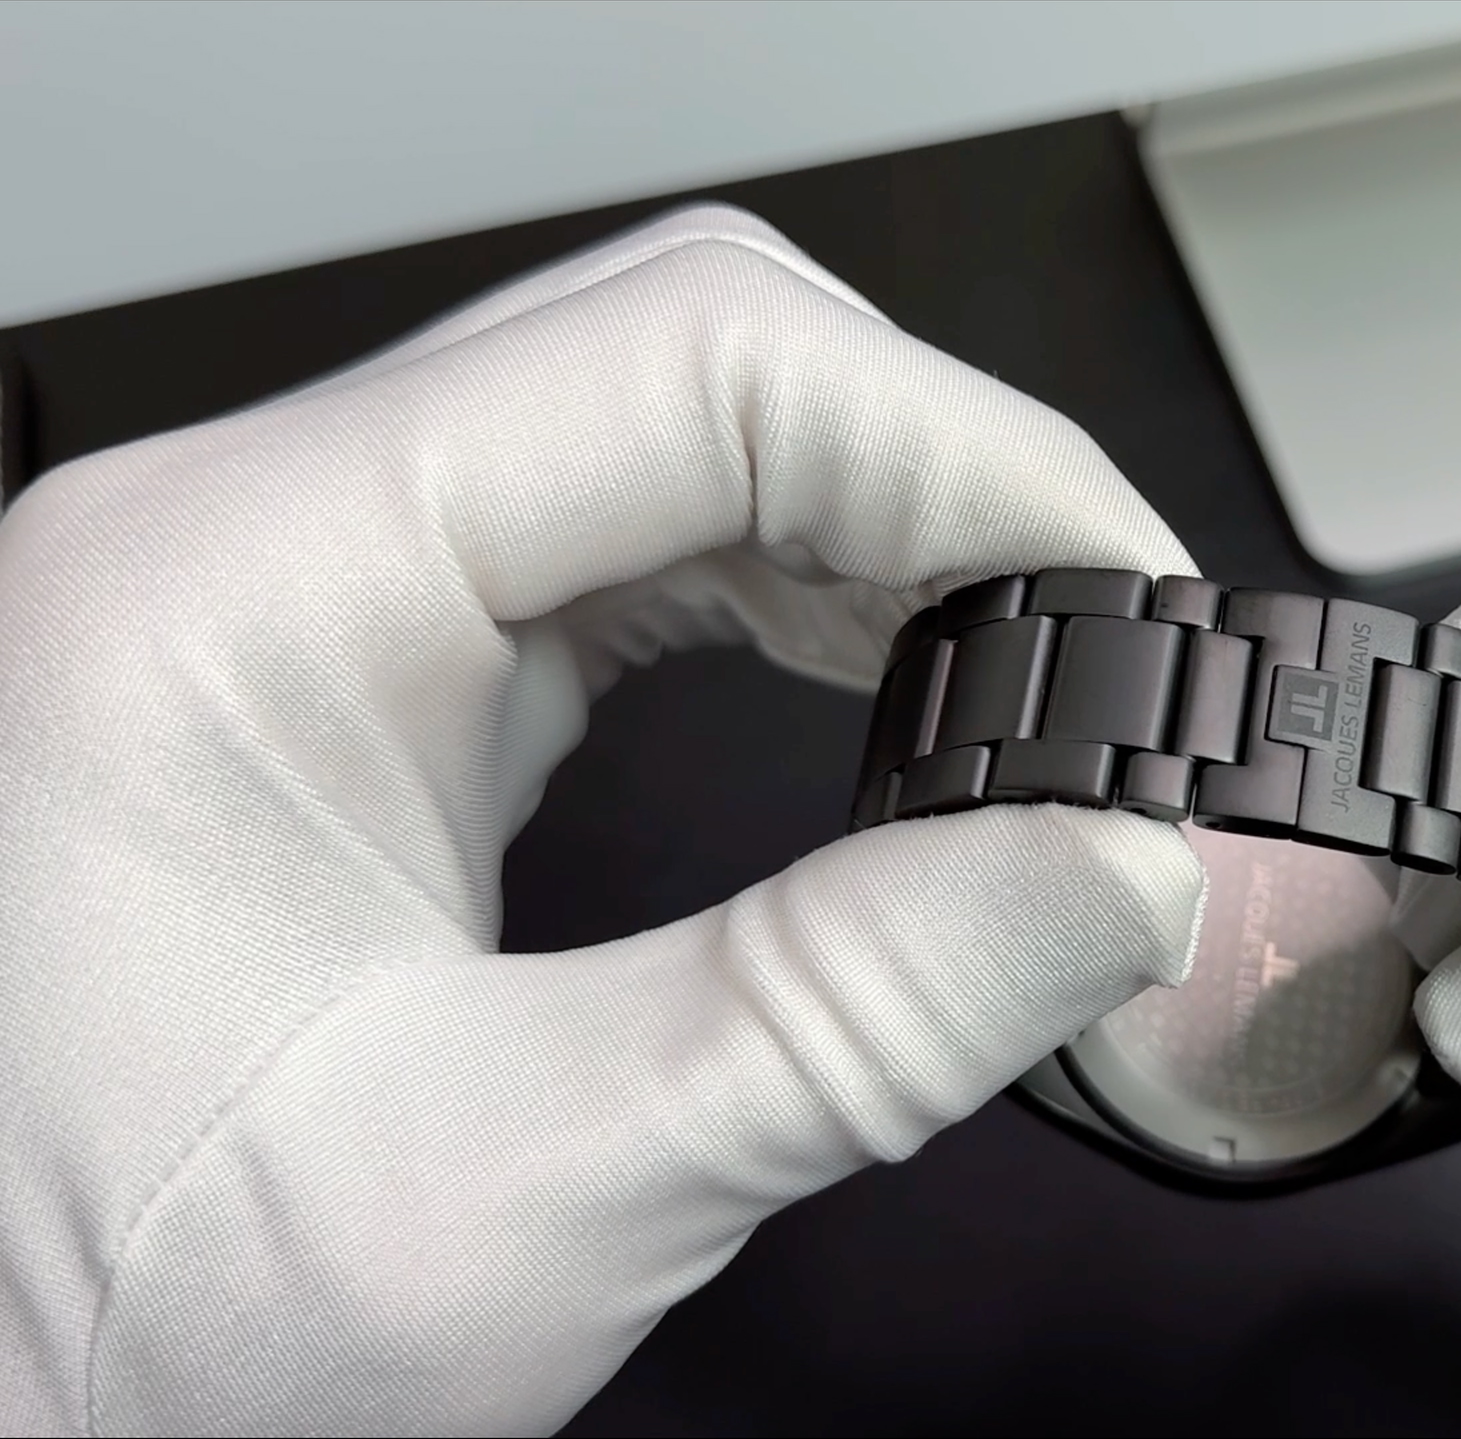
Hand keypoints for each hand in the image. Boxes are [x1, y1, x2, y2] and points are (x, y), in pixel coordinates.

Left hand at [0, 205, 1204, 1435]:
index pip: (692, 365)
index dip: (962, 452)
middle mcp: (244, 545)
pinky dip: (778, 599)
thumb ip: (842, 1021)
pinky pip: (602, 553)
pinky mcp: (332, 680)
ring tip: (1021, 669)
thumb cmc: (74, 1341)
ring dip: (868, 533)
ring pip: (654, 435)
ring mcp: (285, 600)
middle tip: (1097, 633)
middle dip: (931, 475)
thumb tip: (1112, 874)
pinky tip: (876, 687)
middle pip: (682, 353)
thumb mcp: (502, 1206)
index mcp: (235, 594)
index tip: (1123, 592)